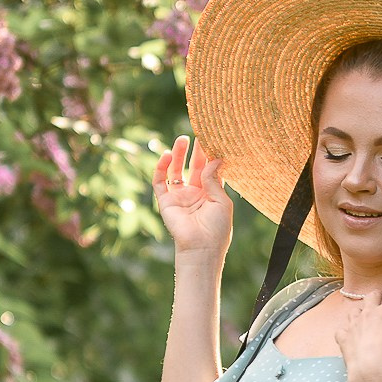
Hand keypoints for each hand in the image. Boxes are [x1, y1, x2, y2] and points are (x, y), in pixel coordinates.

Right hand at [154, 138, 232, 263]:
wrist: (201, 248)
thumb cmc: (217, 229)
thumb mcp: (221, 201)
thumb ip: (214, 180)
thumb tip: (214, 158)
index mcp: (211, 194)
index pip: (209, 170)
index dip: (210, 155)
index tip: (212, 139)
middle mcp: (195, 193)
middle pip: (193, 166)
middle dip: (195, 151)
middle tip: (198, 133)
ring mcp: (179, 197)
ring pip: (176, 170)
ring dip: (177, 155)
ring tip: (182, 139)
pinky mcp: (166, 202)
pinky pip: (160, 182)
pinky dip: (160, 168)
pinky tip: (165, 155)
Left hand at [336, 275, 381, 381]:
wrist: (372, 373)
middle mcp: (370, 313)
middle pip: (372, 296)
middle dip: (379, 295)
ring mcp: (354, 324)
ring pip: (355, 309)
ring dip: (362, 309)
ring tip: (366, 314)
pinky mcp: (344, 338)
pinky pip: (342, 327)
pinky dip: (347, 327)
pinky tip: (350, 332)